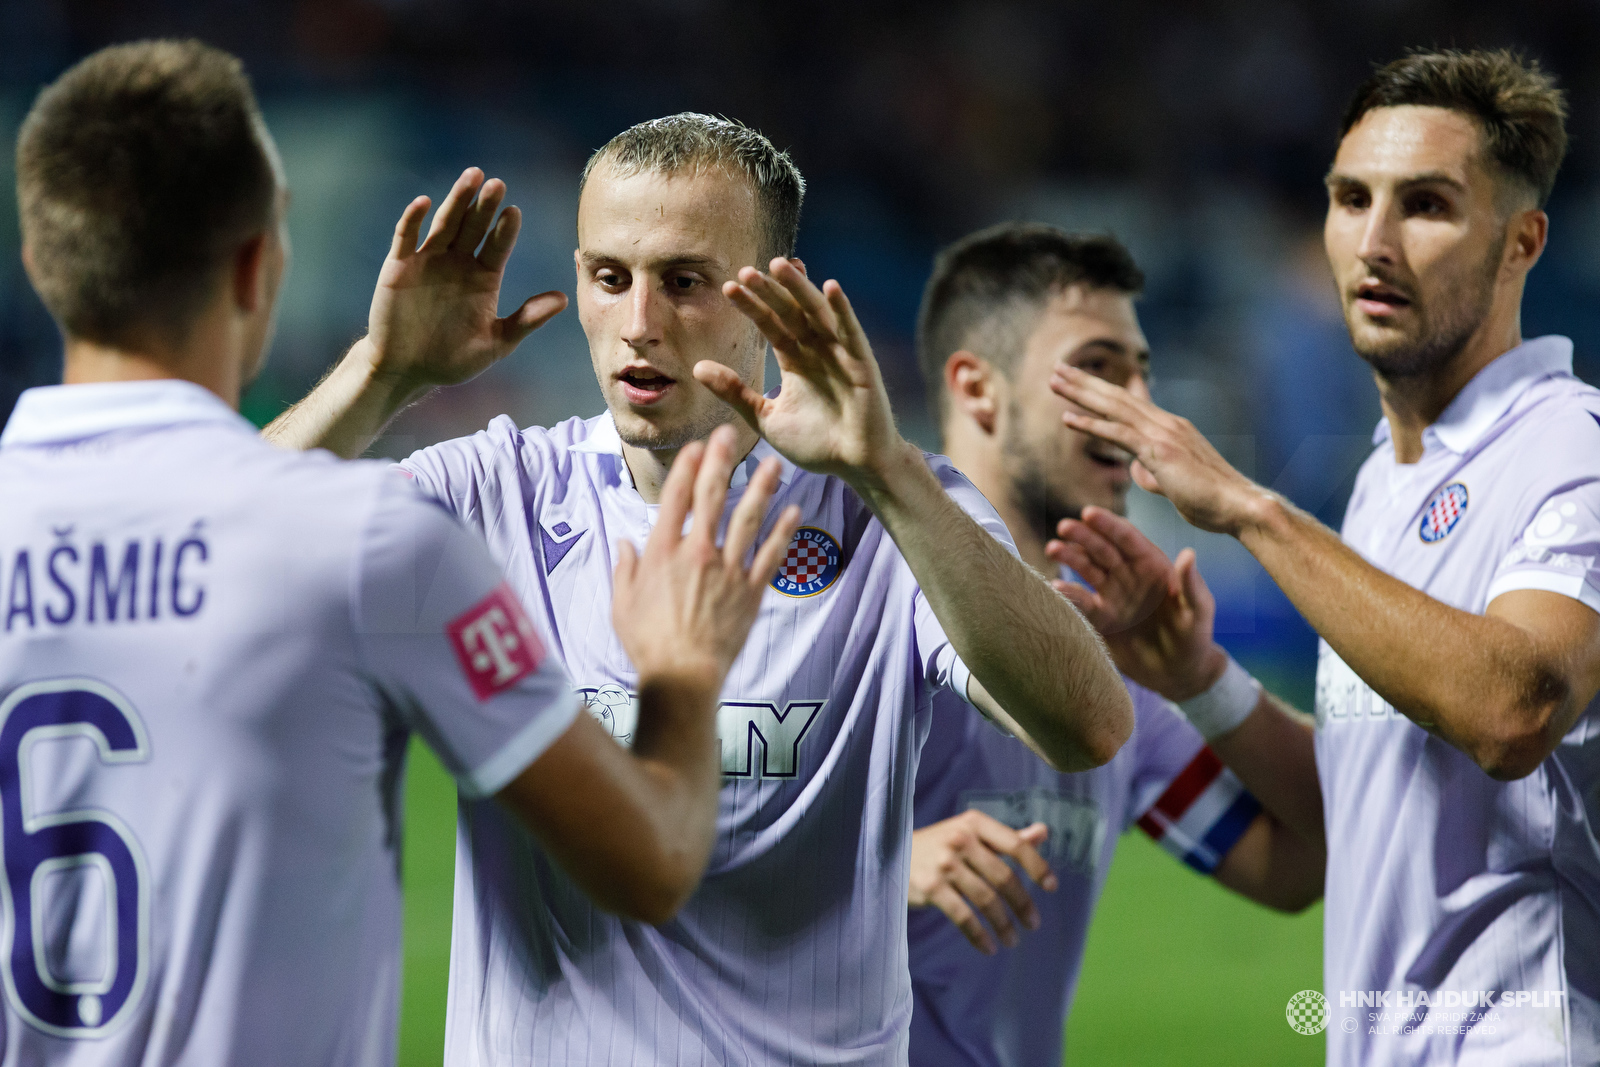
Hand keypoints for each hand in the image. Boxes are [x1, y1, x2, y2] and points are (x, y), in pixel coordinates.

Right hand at [364, 168, 566, 393]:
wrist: (407, 370)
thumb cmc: (452, 359)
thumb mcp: (495, 342)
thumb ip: (527, 320)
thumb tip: (564, 299)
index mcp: (483, 276)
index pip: (497, 246)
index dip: (505, 230)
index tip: (514, 212)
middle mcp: (458, 262)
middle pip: (473, 227)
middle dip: (484, 206)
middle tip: (497, 184)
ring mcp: (428, 260)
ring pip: (444, 223)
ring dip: (456, 200)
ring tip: (471, 177)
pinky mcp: (399, 266)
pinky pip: (406, 237)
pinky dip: (412, 219)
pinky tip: (423, 202)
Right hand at [612, 425, 800, 686]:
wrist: (683, 675)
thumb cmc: (648, 643)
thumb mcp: (622, 604)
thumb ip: (624, 569)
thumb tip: (624, 544)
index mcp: (662, 552)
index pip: (675, 497)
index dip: (687, 467)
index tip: (697, 446)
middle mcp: (697, 553)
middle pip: (711, 497)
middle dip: (721, 461)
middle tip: (731, 435)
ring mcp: (727, 570)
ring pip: (748, 518)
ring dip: (761, 488)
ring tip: (773, 465)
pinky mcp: (750, 591)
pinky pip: (771, 555)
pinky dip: (783, 532)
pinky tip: (793, 512)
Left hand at [696, 259, 908, 487]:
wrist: (855, 466)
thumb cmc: (815, 444)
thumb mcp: (765, 417)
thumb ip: (735, 392)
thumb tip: (697, 367)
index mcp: (795, 359)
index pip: (770, 324)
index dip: (751, 306)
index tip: (728, 288)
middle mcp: (816, 350)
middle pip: (790, 311)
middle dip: (770, 291)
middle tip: (746, 271)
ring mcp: (839, 353)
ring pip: (817, 312)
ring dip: (800, 288)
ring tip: (780, 265)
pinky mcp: (861, 362)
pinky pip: (850, 331)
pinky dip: (842, 309)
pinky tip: (830, 287)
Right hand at [908, 810, 1057, 955]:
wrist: (888, 855)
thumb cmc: (938, 845)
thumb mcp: (969, 834)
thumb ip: (1005, 838)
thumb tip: (1043, 832)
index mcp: (974, 823)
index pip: (1015, 845)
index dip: (1038, 867)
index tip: (1052, 888)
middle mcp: (960, 839)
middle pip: (1003, 877)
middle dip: (1023, 904)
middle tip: (1033, 924)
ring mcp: (944, 863)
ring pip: (986, 900)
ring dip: (1004, 925)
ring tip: (1013, 940)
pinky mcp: (930, 887)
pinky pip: (963, 917)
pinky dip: (979, 936)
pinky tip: (989, 948)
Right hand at [1046, 508, 1226, 701]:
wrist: (1177, 674)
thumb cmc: (1195, 639)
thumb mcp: (1198, 611)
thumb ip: (1192, 585)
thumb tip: (1188, 553)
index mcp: (1153, 566)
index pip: (1128, 539)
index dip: (1109, 525)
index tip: (1089, 513)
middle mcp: (1129, 575)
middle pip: (1102, 549)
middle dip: (1083, 536)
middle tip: (1064, 527)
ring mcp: (1112, 595)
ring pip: (1087, 569)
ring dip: (1070, 557)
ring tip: (1053, 549)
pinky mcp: (1100, 618)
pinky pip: (1080, 602)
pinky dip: (1066, 594)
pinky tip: (1054, 587)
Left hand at [1049, 366, 1269, 535]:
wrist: (1241, 507)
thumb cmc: (1213, 501)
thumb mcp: (1175, 484)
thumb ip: (1152, 472)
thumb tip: (1134, 469)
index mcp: (1170, 429)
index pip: (1131, 403)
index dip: (1103, 390)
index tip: (1080, 379)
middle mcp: (1166, 424)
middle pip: (1117, 397)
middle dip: (1085, 382)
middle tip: (1057, 368)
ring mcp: (1164, 434)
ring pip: (1114, 407)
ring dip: (1081, 393)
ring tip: (1054, 381)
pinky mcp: (1160, 452)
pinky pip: (1119, 434)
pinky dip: (1091, 425)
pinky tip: (1067, 418)